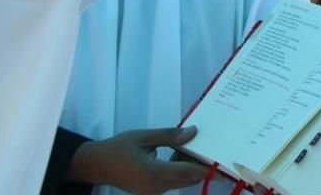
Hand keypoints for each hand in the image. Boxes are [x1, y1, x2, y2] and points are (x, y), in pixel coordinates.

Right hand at [68, 127, 207, 194]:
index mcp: (153, 173)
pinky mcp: (152, 191)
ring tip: (196, 147)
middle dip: (202, 165)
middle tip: (216, 149)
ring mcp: (154, 192)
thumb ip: (169, 135)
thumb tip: (194, 132)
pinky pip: (173, 181)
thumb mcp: (143, 136)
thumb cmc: (119, 148)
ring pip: (181, 180)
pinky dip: (180, 169)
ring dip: (190, 166)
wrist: (97, 165)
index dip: (206, 170)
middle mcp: (156, 187)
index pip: (186, 172)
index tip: (224, 167)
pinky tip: (178, 153)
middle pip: (188, 178)